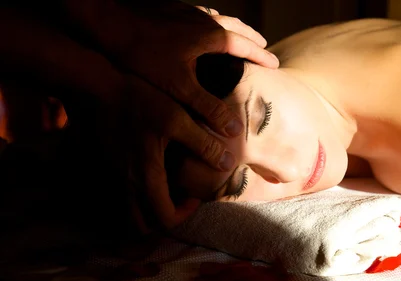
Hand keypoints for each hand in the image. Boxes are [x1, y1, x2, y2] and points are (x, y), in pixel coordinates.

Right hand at [75, 72, 225, 229]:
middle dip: (164, 219)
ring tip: (166, 192)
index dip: (185, 214)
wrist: (96, 85)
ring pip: (127, 213)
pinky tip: (149, 174)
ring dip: (147, 211)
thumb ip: (204, 143)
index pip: (164, 219)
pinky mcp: (105, 165)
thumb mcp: (178, 118)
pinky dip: (136, 198)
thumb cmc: (138, 100)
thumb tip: (229, 163)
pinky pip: (120, 195)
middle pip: (142, 226)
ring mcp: (112, 175)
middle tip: (180, 200)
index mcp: (145, 176)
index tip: (195, 196)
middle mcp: (125, 182)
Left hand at [79, 0, 277, 139]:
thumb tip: (233, 129)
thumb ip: (207, 108)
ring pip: (216, 19)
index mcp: (210, 36)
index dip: (261, 56)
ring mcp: (184, 12)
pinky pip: (197, 16)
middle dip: (250, 38)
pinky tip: (197, 28)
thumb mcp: (179, 87)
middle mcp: (202, 19)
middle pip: (234, 27)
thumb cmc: (143, 55)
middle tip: (262, 45)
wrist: (106, 23)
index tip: (275, 64)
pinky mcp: (167, 10)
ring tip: (236, 36)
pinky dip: (207, 23)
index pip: (245, 46)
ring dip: (230, 28)